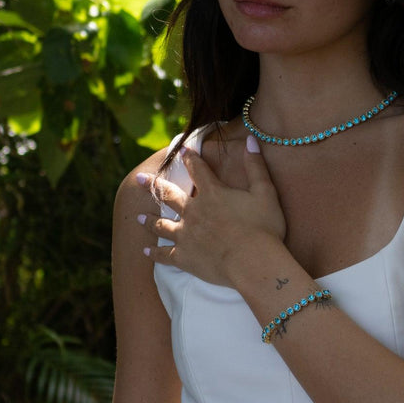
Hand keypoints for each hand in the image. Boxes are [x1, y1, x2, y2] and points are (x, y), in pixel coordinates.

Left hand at [137, 135, 286, 286]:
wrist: (253, 262)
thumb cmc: (263, 227)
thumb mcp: (265, 192)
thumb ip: (256, 165)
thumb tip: (251, 140)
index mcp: (212, 193)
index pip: (197, 169)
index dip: (189, 158)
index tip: (181, 150)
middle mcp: (194, 211)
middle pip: (168, 194)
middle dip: (153, 185)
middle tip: (139, 178)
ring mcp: (186, 235)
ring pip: (161, 225)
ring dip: (149, 220)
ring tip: (138, 217)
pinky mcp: (184, 257)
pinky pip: (164, 254)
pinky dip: (154, 252)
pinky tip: (146, 251)